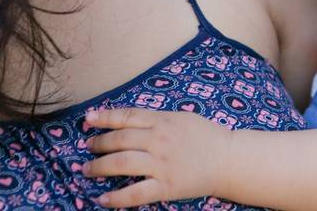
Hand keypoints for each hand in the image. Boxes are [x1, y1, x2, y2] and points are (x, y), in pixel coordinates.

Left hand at [82, 108, 231, 207]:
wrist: (228, 159)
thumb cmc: (206, 136)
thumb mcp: (182, 117)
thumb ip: (157, 118)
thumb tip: (130, 120)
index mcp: (163, 120)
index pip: (127, 116)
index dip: (105, 117)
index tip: (88, 119)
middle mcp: (159, 140)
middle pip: (119, 140)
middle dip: (99, 143)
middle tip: (88, 147)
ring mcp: (161, 164)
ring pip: (122, 164)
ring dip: (99, 167)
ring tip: (87, 169)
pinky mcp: (166, 186)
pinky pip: (136, 193)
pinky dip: (116, 197)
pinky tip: (102, 198)